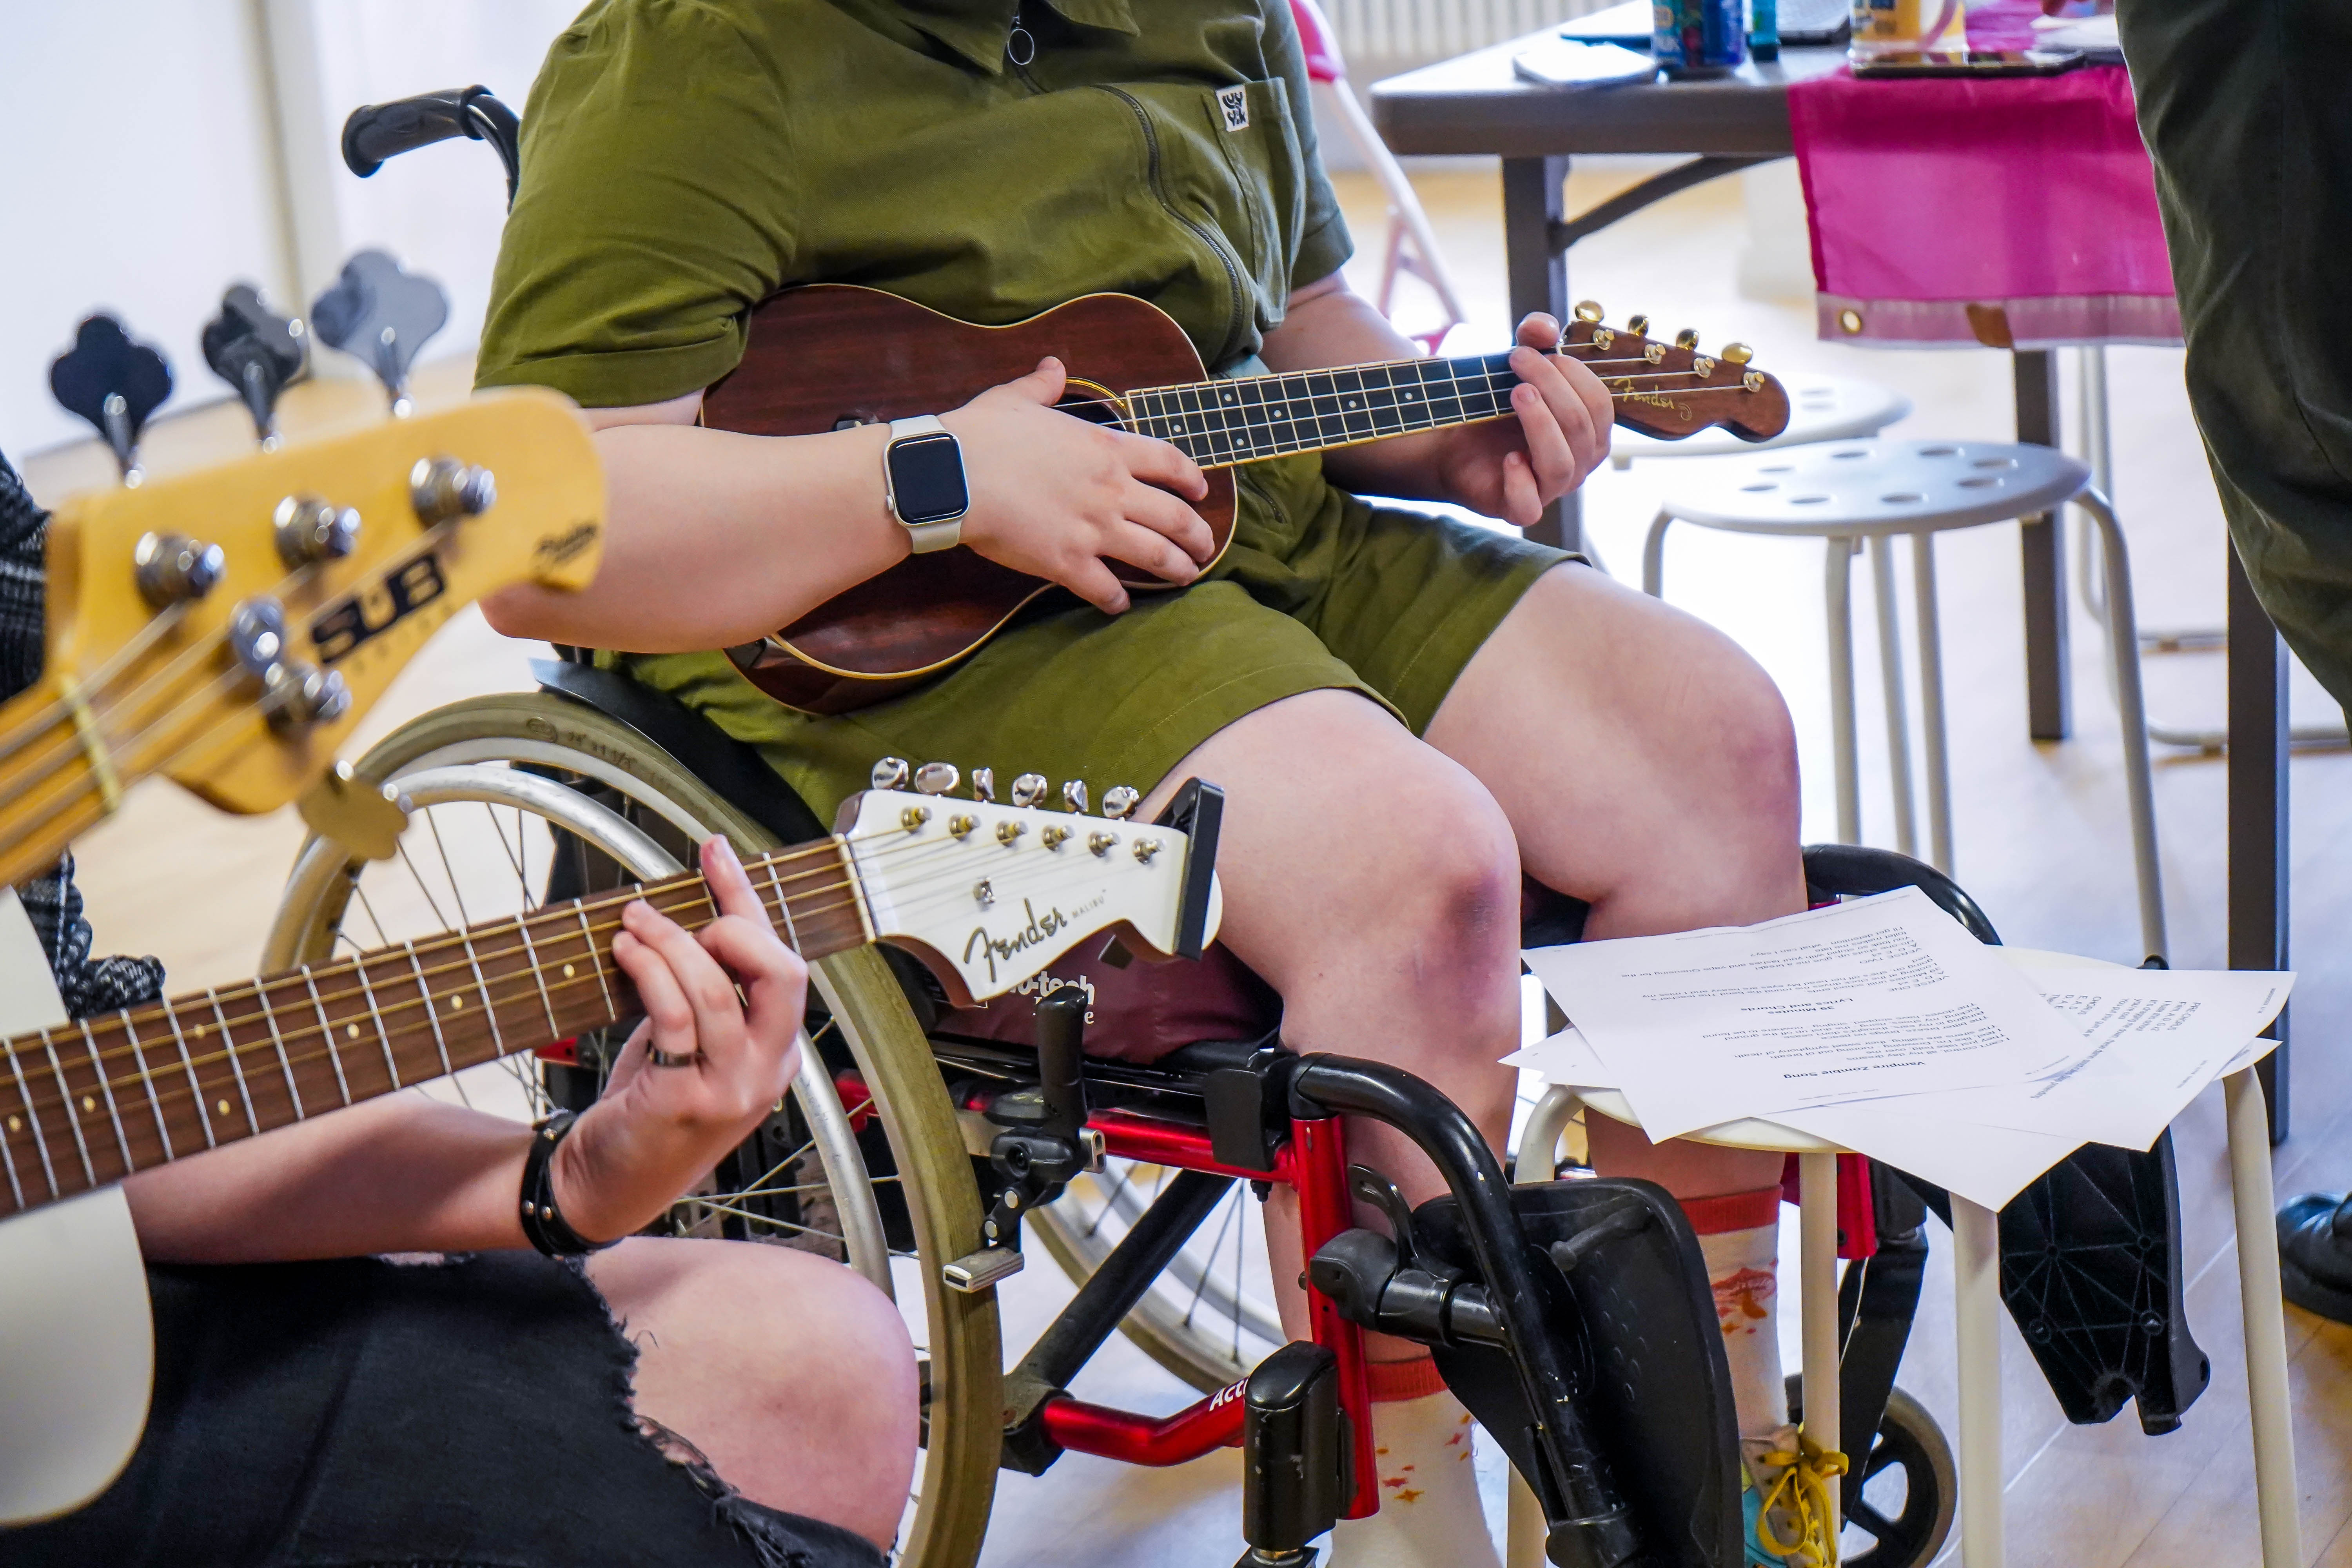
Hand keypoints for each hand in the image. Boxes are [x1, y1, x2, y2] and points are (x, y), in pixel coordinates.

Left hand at [551, 836, 806, 1242]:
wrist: (607, 1185)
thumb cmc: (647, 1109)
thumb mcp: (689, 1047)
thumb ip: (703, 998)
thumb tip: (685, 924)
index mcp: (778, 1053)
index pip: (782, 962)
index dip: (748, 900)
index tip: (716, 850)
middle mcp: (767, 1070)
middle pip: (782, 974)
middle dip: (734, 924)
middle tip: (681, 916)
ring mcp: (731, 1089)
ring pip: (717, 989)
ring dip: (671, 941)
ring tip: (634, 922)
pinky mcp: (684, 1099)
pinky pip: (674, 1015)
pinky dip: (649, 970)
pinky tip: (625, 952)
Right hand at [940, 357, 1215, 613]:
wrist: (954, 474)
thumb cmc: (983, 434)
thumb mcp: (1016, 398)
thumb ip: (1043, 385)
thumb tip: (1053, 366)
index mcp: (1105, 448)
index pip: (1169, 461)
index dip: (1192, 478)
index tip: (1201, 491)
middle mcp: (1111, 491)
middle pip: (1174, 516)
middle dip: (1197, 535)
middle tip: (1205, 548)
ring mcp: (1093, 529)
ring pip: (1155, 555)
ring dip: (1177, 569)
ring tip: (1186, 577)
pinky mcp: (1067, 563)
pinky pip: (1105, 588)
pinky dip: (1118, 600)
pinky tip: (1121, 604)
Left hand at [1426, 314, 1613, 528]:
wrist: (1451, 440)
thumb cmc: (1495, 405)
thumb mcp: (1516, 365)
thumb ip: (1533, 339)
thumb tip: (1543, 328)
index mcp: (1589, 431)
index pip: (1599, 404)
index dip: (1573, 374)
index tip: (1535, 350)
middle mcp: (1577, 462)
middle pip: (1581, 427)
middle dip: (1551, 387)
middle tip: (1516, 360)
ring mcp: (1549, 488)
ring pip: (1561, 463)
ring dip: (1540, 423)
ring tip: (1516, 393)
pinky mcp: (1517, 507)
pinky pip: (1531, 507)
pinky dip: (1520, 481)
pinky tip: (1507, 457)